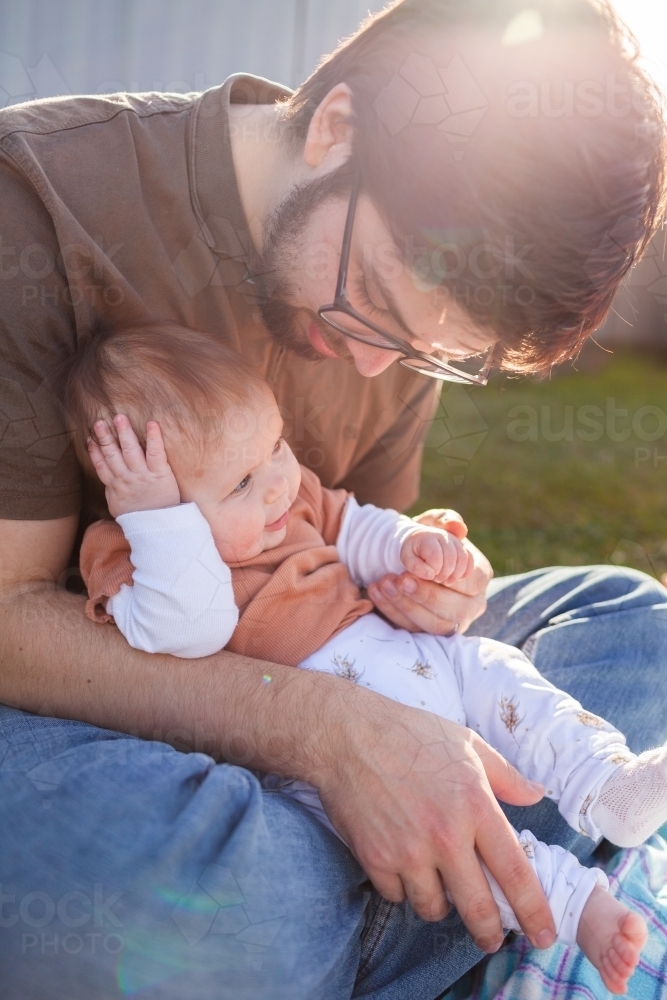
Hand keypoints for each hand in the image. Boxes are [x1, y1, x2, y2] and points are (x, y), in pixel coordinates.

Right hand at [88, 415, 179, 517]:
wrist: (159, 529)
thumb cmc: (140, 518)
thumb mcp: (119, 508)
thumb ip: (113, 492)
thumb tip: (107, 482)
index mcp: (116, 487)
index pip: (101, 466)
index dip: (94, 452)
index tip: (89, 439)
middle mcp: (127, 479)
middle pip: (112, 455)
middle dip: (105, 437)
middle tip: (99, 421)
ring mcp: (142, 476)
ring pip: (130, 451)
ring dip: (123, 433)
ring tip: (119, 417)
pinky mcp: (160, 474)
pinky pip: (155, 453)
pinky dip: (153, 438)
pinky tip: (152, 424)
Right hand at [313, 693, 554, 952]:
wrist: (348, 734)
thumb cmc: (410, 733)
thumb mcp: (467, 742)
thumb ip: (506, 775)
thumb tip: (537, 794)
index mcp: (475, 805)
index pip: (515, 872)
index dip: (533, 910)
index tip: (544, 934)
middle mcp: (445, 835)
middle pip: (477, 907)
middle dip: (489, 932)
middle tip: (492, 938)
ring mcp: (408, 851)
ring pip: (433, 907)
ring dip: (439, 903)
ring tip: (438, 884)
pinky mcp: (375, 858)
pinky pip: (396, 895)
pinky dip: (402, 888)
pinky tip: (402, 865)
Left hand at [369, 509, 492, 634]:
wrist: (405, 557)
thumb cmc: (426, 540)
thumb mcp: (433, 523)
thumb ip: (444, 519)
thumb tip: (456, 527)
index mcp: (479, 576)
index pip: (471, 583)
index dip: (448, 578)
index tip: (421, 569)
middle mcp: (471, 604)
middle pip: (455, 610)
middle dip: (425, 596)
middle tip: (399, 579)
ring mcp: (451, 621)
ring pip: (434, 625)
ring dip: (406, 606)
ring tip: (383, 584)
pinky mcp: (428, 631)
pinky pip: (413, 629)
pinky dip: (392, 611)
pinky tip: (376, 591)